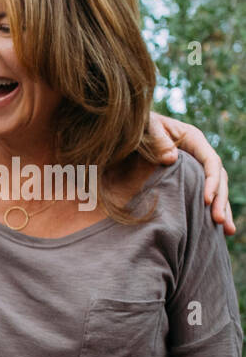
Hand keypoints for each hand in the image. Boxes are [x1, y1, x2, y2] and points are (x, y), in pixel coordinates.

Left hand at [149, 111, 232, 233]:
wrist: (129, 128)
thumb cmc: (138, 125)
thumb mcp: (146, 127)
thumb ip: (157, 140)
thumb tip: (171, 158)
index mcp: (194, 139)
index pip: (211, 162)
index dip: (211, 182)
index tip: (206, 201)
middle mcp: (199, 153)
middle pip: (218, 178)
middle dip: (221, 200)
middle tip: (219, 222)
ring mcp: (195, 166)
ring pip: (215, 188)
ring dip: (221, 208)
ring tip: (227, 231)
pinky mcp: (187, 177)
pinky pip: (201, 193)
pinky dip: (207, 209)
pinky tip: (213, 228)